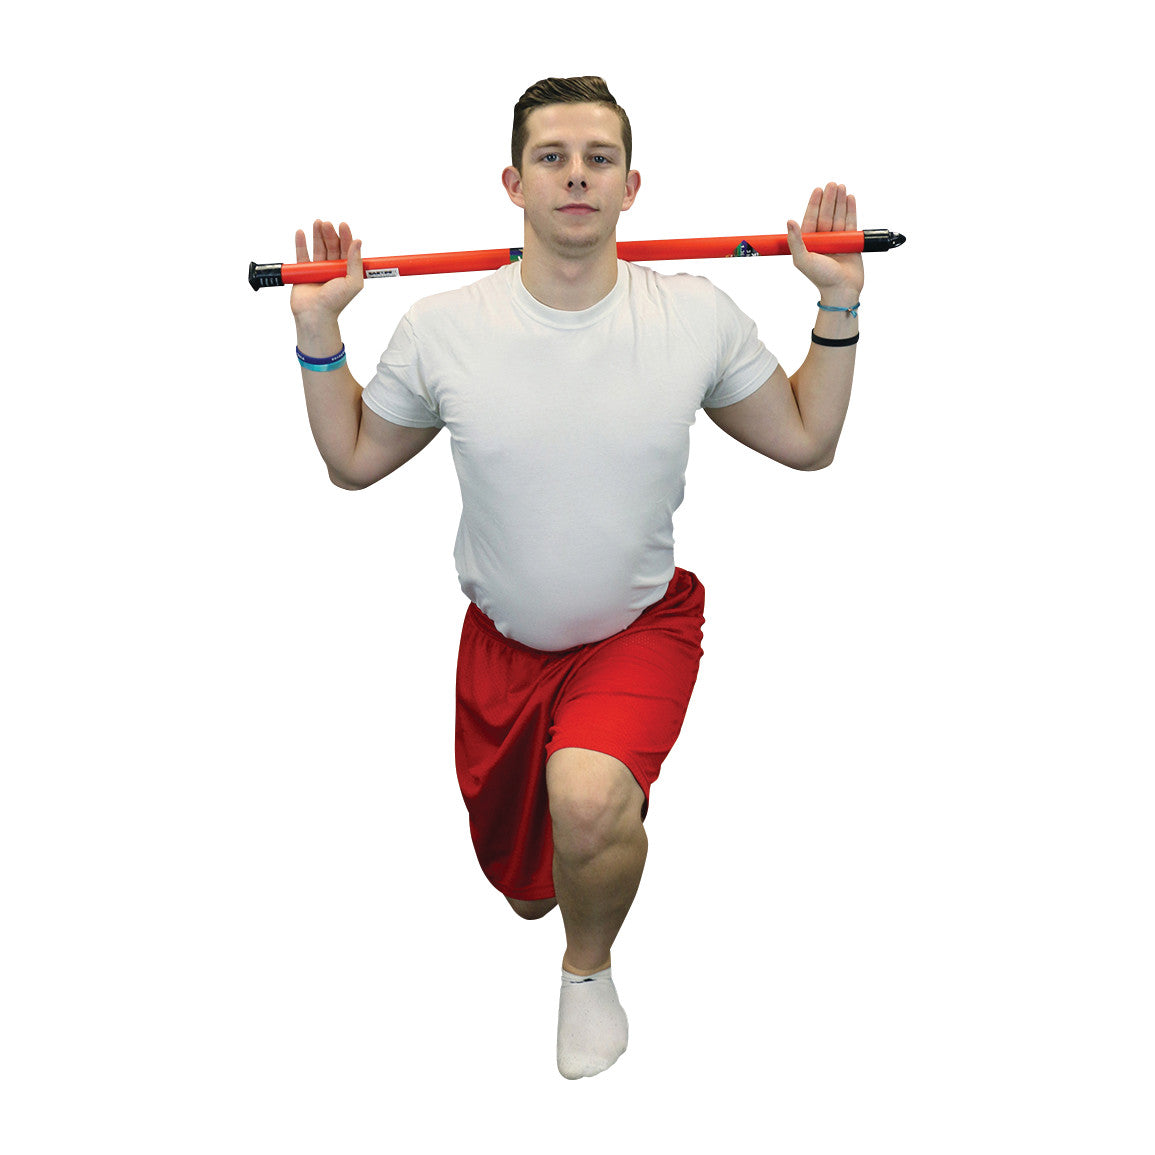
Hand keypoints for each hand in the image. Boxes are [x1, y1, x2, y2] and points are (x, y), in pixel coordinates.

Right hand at [290, 219, 363, 320]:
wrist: (315, 314)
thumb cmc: (335, 302)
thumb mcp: (353, 282)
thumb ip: (356, 263)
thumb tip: (358, 242)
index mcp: (346, 271)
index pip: (347, 250)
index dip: (346, 237)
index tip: (343, 225)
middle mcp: (332, 269)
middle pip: (332, 246)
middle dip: (330, 233)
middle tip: (328, 224)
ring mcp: (318, 270)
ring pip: (318, 247)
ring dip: (317, 234)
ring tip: (317, 223)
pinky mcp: (303, 272)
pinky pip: (302, 255)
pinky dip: (301, 243)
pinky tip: (301, 233)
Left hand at [785, 183, 864, 303]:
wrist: (842, 289)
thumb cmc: (821, 277)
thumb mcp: (803, 259)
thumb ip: (795, 241)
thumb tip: (789, 221)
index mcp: (810, 243)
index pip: (811, 219)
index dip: (814, 204)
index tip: (818, 190)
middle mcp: (823, 240)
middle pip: (826, 215)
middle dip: (829, 199)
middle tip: (833, 184)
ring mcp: (837, 240)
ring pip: (838, 216)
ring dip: (840, 202)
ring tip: (842, 188)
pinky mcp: (850, 242)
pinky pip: (850, 222)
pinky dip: (851, 210)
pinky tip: (850, 198)